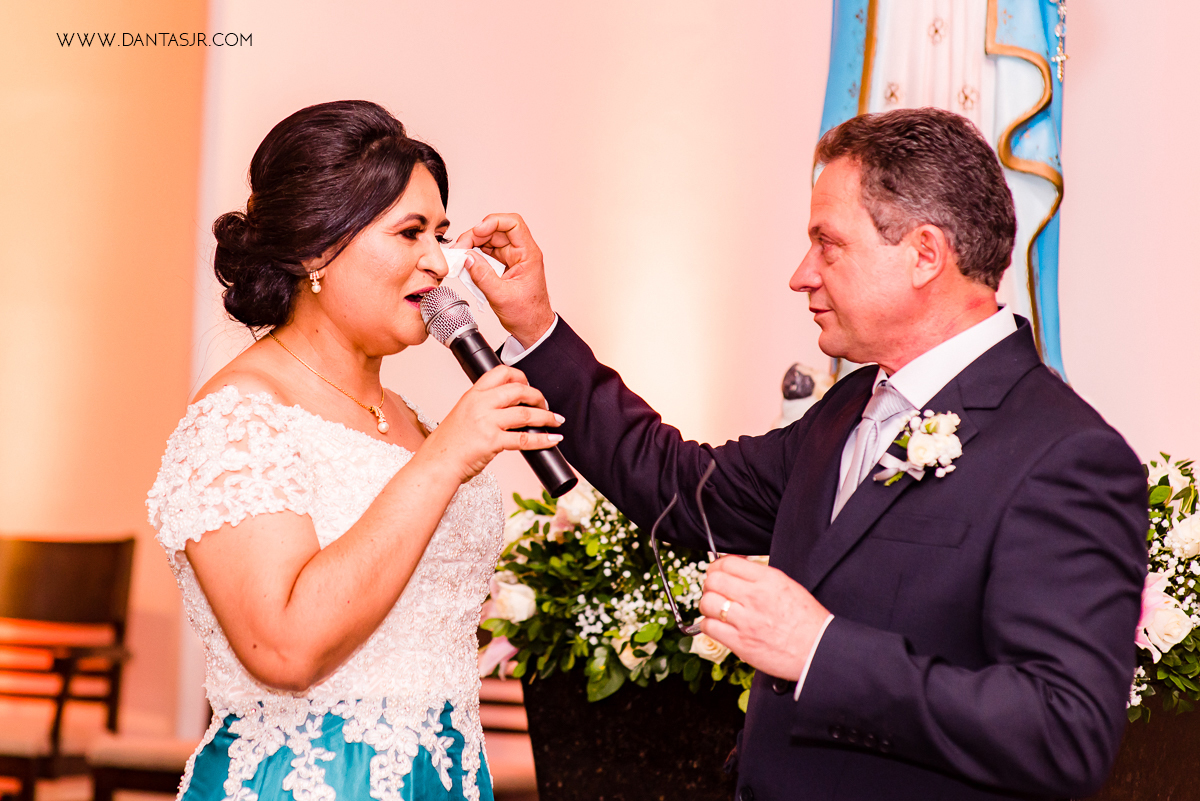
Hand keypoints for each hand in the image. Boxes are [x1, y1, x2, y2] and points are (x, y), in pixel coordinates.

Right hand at [419, 365, 561, 482]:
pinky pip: (524, 439)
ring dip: (546, 417)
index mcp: (473, 394)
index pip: (501, 372)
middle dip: (538, 397)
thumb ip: (483, 407)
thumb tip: (510, 408)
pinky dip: (543, 440)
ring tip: (556, 421)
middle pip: (518, 390)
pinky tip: (553, 440)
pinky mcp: (492, 441)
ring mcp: (486, 422)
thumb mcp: (463, 414)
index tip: (530, 385)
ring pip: (526, 413)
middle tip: (546, 406)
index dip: (521, 376)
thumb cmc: (450, 444)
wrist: (437, 463)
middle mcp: (480, 404)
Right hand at [454, 213, 555, 346]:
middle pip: (497, 230)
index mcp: (528, 254)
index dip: (493, 222)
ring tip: (460, 255)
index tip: (477, 231)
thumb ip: (482, 276)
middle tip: (460, 248)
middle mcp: (522, 253)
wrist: (532, 328)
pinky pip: (489, 253)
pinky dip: (476, 255)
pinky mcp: (505, 265)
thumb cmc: (527, 314)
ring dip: (474, 244)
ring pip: (491, 240)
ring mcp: (513, 258)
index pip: (513, 224)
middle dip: (476, 235)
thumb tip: (467, 258)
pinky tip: (467, 262)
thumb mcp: (501, 296)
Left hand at [697, 556, 829, 680]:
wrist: (819, 650)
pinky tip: (718, 625)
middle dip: (710, 584)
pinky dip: (708, 624)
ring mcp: (746, 621)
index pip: (728, 563)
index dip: (717, 567)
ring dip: (707, 605)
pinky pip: (709, 627)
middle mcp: (755, 597)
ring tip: (715, 609)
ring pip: (708, 603)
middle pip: (713, 581)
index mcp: (768, 580)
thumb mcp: (788, 586)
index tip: (717, 572)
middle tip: (714, 591)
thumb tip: (737, 571)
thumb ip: (761, 577)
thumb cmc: (807, 621)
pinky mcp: (740, 643)